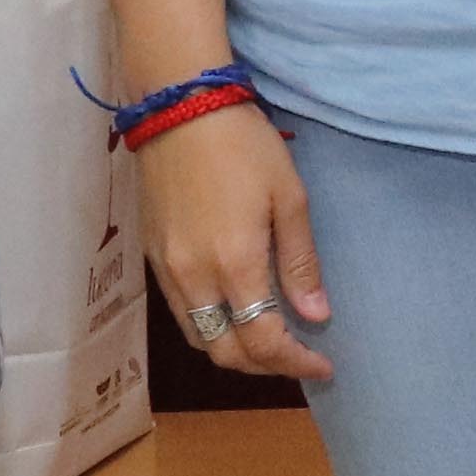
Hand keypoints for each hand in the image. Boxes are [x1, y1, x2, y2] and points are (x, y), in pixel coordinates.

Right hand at [141, 104, 332, 387]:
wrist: (178, 108)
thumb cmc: (244, 145)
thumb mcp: (290, 198)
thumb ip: (300, 263)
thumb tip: (316, 316)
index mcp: (235, 264)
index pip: (264, 341)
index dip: (296, 363)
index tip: (323, 366)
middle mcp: (194, 278)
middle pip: (225, 353)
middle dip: (264, 366)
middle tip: (297, 358)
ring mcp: (167, 270)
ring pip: (199, 338)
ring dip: (234, 350)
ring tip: (268, 339)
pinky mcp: (152, 256)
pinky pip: (181, 313)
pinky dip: (210, 327)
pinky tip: (234, 310)